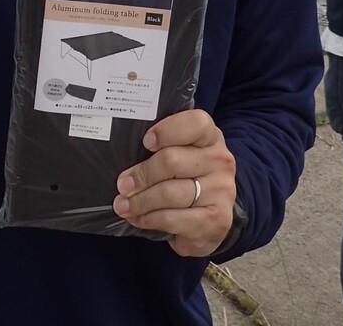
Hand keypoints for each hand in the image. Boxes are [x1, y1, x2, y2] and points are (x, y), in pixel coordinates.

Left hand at [113, 109, 236, 256]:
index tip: (146, 142)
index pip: (195, 123)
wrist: (212, 217)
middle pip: (172, 161)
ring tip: (123, 205)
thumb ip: (161, 147)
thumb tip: (122, 154)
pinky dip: (149, 219)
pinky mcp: (216, 219)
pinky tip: (138, 218)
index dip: (167, 131)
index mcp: (210, 137)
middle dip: (141, 175)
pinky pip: (173, 218)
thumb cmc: (187, 177)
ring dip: (140, 201)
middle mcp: (220, 160)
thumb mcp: (181, 154)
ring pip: (169, 193)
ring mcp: (221, 190)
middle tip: (122, 184)